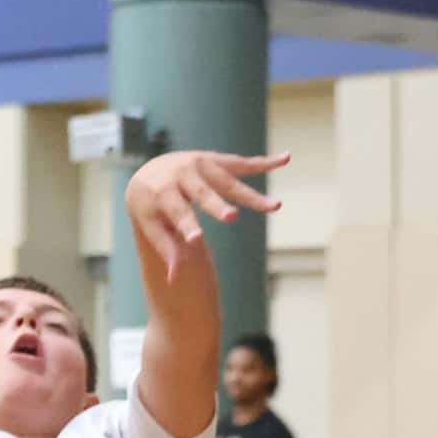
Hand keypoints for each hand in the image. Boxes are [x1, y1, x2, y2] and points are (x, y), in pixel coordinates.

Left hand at [125, 151, 288, 276]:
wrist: (151, 170)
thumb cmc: (153, 205)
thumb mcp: (152, 225)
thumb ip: (166, 248)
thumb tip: (173, 279)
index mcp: (160, 193)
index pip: (175, 212)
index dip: (185, 225)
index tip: (195, 240)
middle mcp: (179, 175)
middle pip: (201, 193)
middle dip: (216, 205)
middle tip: (231, 217)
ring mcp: (200, 165)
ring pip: (228, 182)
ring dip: (251, 195)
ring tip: (276, 207)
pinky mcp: (218, 161)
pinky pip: (244, 163)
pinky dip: (265, 162)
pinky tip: (286, 158)